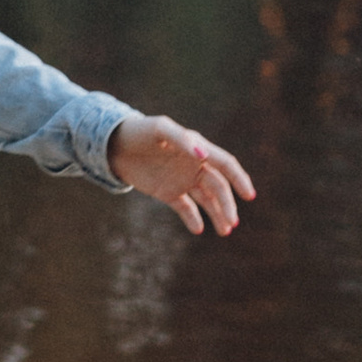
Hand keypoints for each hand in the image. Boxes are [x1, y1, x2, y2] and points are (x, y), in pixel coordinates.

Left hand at [108, 113, 254, 235]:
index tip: (249, 196)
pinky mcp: (167, 192)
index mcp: (198, 148)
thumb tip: (203, 156)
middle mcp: (194, 165)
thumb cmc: (139, 131)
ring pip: (206, 200)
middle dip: (227, 205)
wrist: (112, 144)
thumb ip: (183, 140)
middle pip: (218, 187)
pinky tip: (198, 229)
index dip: (239, 179)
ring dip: (217, 214)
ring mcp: (182, 179)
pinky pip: (185, 208)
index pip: (225, 164)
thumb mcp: (160, 130)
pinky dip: (193, 219)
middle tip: (231, 224)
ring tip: (224, 231)